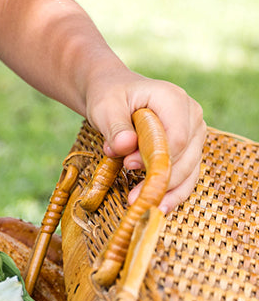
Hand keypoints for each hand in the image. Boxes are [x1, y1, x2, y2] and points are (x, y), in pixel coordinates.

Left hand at [85, 72, 205, 212]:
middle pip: (186, 157)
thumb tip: (125, 147)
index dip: (156, 157)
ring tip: (144, 206)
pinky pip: (187, 175)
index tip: (129, 165)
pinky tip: (159, 206)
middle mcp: (192, 115)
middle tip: (133, 196)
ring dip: (167, 191)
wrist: (113, 93)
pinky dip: (173, 191)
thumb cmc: (109, 97)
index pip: (176, 137)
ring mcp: (195, 133)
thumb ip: (115, 127)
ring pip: (190, 170)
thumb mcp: (105, 107)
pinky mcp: (190, 149)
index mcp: (173, 99)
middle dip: (160, 179)